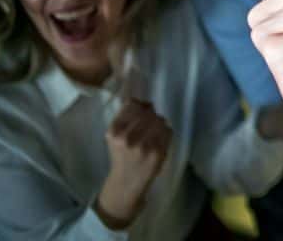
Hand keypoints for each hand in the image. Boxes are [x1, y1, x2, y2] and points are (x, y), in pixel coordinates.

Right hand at [95, 99, 171, 228]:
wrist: (127, 181)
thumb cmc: (121, 156)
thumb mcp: (114, 136)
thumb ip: (125, 117)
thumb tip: (143, 101)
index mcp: (113, 132)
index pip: (132, 106)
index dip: (139, 105)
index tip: (140, 109)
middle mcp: (127, 138)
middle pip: (147, 112)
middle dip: (150, 114)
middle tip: (149, 121)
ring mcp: (144, 146)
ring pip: (159, 119)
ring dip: (158, 122)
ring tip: (153, 130)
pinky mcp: (158, 152)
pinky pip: (168, 130)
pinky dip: (165, 131)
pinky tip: (159, 138)